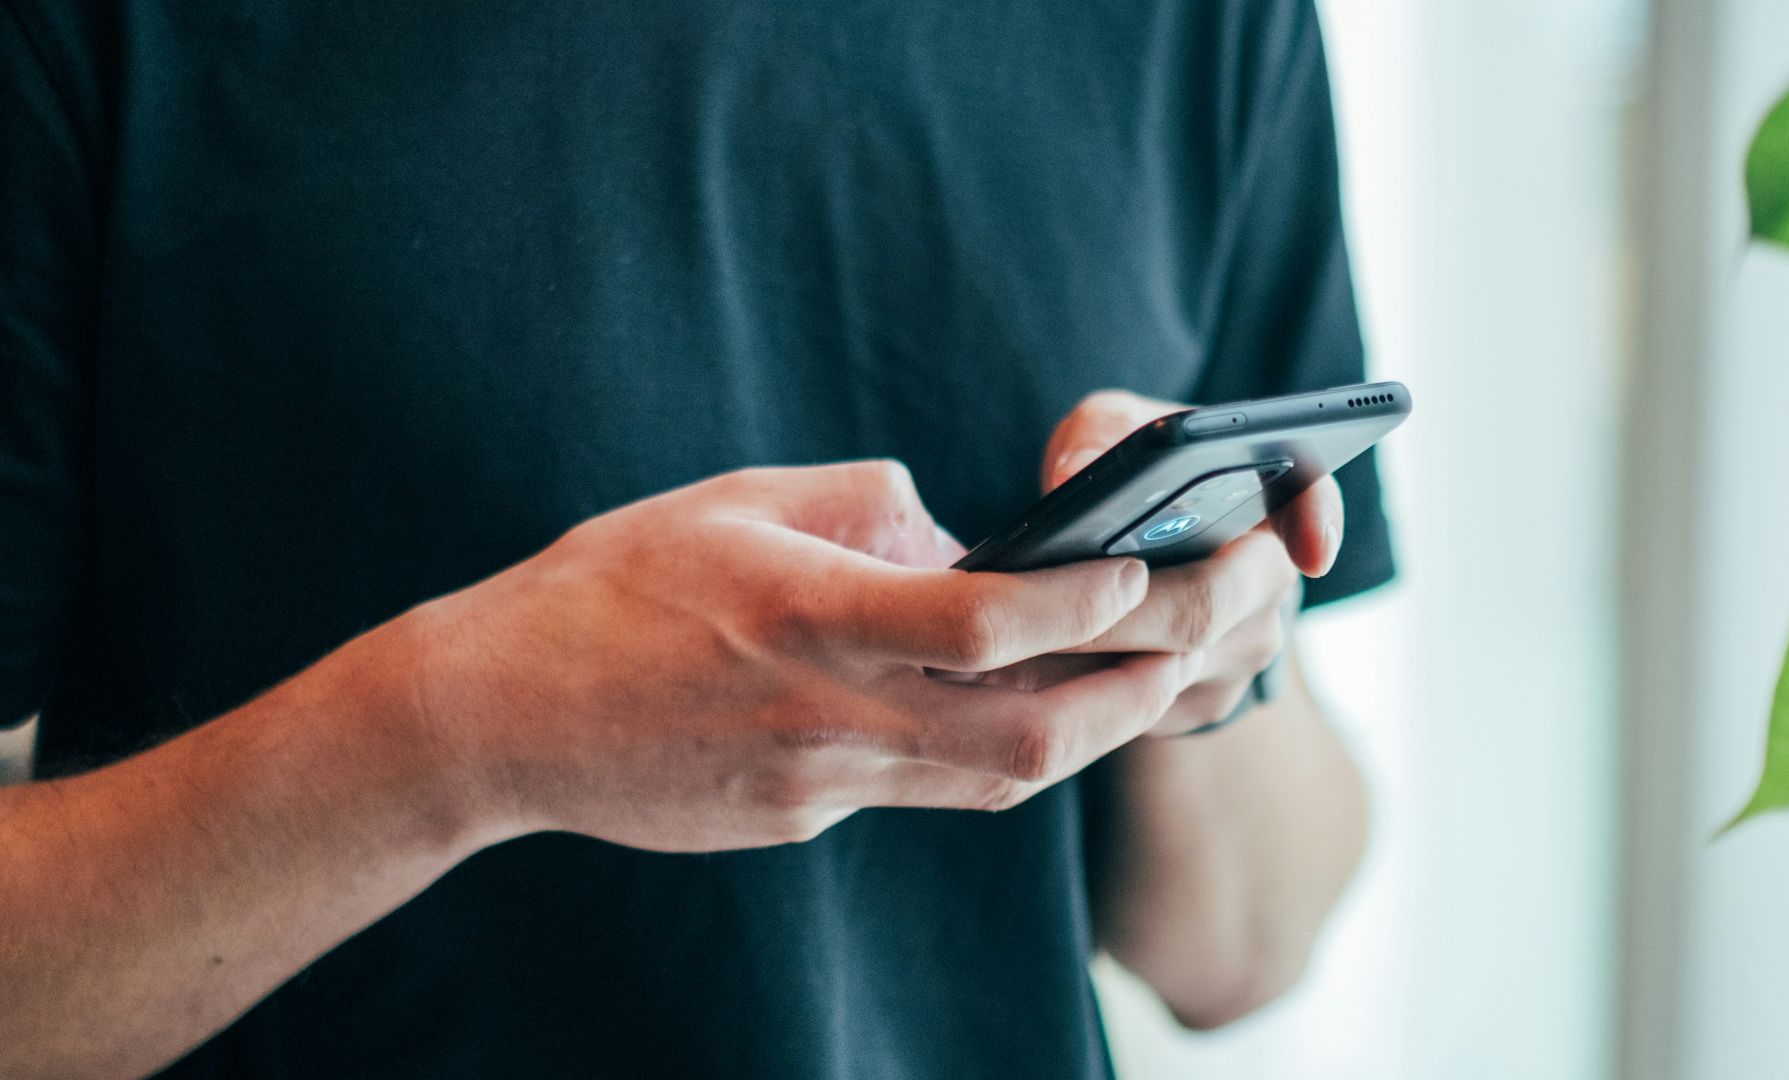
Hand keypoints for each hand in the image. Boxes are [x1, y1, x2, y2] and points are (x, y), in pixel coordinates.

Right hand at [394, 460, 1198, 851]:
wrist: (498, 718)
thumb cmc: (607, 586)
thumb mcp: (733, 502)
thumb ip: (863, 507)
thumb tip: (956, 531)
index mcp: (812, 618)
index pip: (988, 624)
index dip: (1088, 601)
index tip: (1152, 563)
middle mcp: (831, 716)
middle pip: (1030, 740)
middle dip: (1140, 692)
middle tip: (1209, 636)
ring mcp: (821, 786)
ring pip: (998, 785)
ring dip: (1093, 734)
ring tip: (1155, 678)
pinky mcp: (804, 820)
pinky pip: (931, 793)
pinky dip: (998, 754)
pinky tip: (1029, 712)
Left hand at [1024, 390, 1344, 735]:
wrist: (1128, 556)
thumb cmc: (1122, 477)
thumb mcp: (1108, 433)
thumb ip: (1098, 435)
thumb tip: (1073, 477)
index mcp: (1265, 497)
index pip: (1311, 499)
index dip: (1317, 523)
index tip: (1310, 552)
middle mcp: (1268, 579)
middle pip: (1205, 605)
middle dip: (1117, 608)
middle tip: (1040, 603)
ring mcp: (1242, 651)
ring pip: (1168, 667)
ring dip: (1089, 655)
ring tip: (1010, 637)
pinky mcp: (1202, 704)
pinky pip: (1144, 707)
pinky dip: (1082, 690)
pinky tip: (1025, 672)